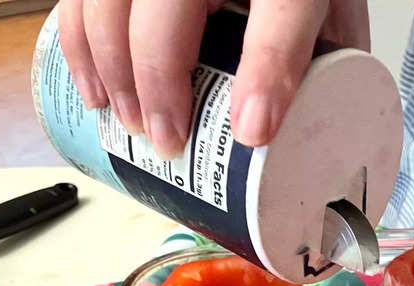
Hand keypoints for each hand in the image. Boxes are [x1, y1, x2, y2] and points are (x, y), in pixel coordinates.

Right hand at [57, 0, 368, 158]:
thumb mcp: (334, 11)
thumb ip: (333, 58)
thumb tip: (323, 137)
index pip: (281, 14)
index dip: (266, 72)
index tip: (253, 132)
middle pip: (170, 9)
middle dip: (160, 83)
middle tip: (168, 143)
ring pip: (112, 3)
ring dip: (114, 72)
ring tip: (133, 127)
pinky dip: (79, 47)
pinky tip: (95, 92)